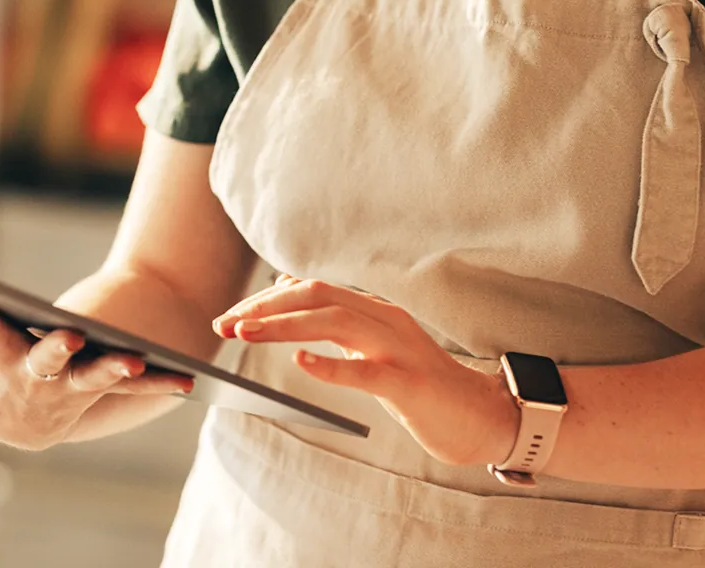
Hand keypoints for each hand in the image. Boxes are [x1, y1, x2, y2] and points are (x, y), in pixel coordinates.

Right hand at [0, 285, 193, 450]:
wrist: (27, 420)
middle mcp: (34, 379)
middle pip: (42, 360)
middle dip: (53, 349)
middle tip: (69, 333)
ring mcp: (72, 388)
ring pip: (93, 377)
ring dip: (112, 369)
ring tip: (135, 359)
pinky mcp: (104, 388)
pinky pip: (133, 386)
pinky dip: (157, 383)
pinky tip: (185, 380)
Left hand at [213, 275, 517, 466]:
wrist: (481, 416)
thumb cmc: (421, 384)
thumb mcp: (373, 346)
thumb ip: (337, 319)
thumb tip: (287, 290)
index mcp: (372, 310)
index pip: (309, 289)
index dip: (265, 299)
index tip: (230, 316)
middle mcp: (383, 319)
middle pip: (316, 296)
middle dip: (265, 306)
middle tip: (224, 323)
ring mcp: (398, 348)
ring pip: (334, 321)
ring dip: (285, 325)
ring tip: (246, 332)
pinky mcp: (409, 383)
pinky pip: (367, 371)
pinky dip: (332, 366)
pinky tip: (302, 364)